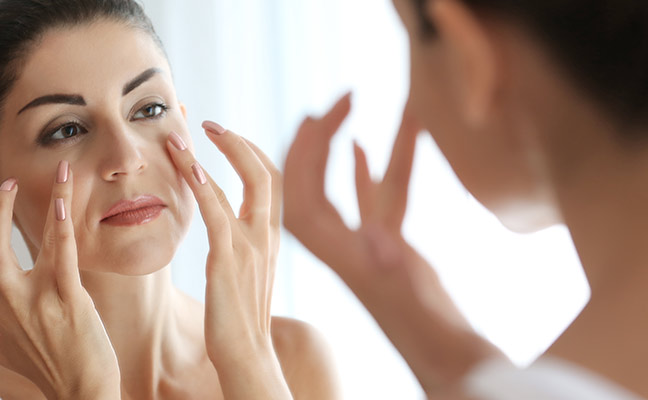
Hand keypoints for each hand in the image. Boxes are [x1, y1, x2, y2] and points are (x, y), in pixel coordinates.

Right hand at [0, 161, 119, 399]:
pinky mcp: (70, 299)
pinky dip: (62, 228)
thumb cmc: (44, 367)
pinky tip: (63, 205)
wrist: (81, 390)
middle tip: (6, 185)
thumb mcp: (0, 347)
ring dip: (37, 206)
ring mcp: (38, 300)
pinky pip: (63, 257)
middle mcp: (9, 303)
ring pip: (27, 245)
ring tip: (47, 177)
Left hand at [165, 122, 291, 399]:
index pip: (271, 182)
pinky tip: (186, 165)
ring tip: (181, 137)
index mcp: (271, 239)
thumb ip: (240, 249)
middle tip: (209, 125)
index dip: (251, 153)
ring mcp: (251, 247)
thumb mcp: (247, 277)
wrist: (247, 357)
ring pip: (241, 185)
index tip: (227, 137)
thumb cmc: (239, 322)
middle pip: (265, 173)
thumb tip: (226, 231)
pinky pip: (218, 212)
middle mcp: (266, 236)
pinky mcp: (229, 259)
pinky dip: (203, 183)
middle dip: (238, 143)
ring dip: (210, 156)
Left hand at [283, 93, 506, 392]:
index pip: (300, 191)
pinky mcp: (390, 250)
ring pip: (350, 186)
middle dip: (319, 139)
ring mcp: (367, 245)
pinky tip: (365, 146)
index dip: (302, 151)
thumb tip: (375, 234)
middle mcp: (344, 245)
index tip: (315, 113)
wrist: (450, 358)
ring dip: (348, 146)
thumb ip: (393, 263)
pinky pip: (375, 201)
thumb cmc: (433, 335)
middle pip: (315, 183)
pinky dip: (370, 171)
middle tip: (338, 100)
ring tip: (353, 104)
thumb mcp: (411, 294)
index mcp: (337, 251)